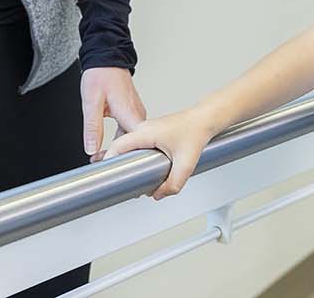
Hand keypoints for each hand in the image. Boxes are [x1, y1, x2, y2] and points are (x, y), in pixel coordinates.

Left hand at [81, 66, 146, 160]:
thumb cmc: (101, 74)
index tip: (110, 167)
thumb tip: (91, 148)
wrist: (107, 58)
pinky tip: (110, 145)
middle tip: (100, 163)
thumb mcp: (91, 101)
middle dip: (118, 157)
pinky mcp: (133, 111)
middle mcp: (137, 113)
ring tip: (100, 157)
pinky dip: (121, 140)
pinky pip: (130, 130)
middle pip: (135, 144)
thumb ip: (92, 127)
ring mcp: (136, 112)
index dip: (124, 158)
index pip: (135, 143)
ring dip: (118, 149)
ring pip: (132, 138)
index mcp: (129, 112)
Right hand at [101, 108, 221, 198]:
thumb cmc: (196, 132)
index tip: (106, 174)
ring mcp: (148, 129)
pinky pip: (138, 145)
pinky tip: (143, 168)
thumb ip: (173, 184)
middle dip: (118, 165)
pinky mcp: (154, 132)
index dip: (109, 161)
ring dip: (128, 161)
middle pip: (121, 147)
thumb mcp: (185, 164)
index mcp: (145, 132)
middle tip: (119, 181)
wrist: (206, 119)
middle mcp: (143, 128)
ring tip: (131, 177)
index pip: (118, 146)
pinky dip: (137, 157)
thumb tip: (159, 195)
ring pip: (129, 146)